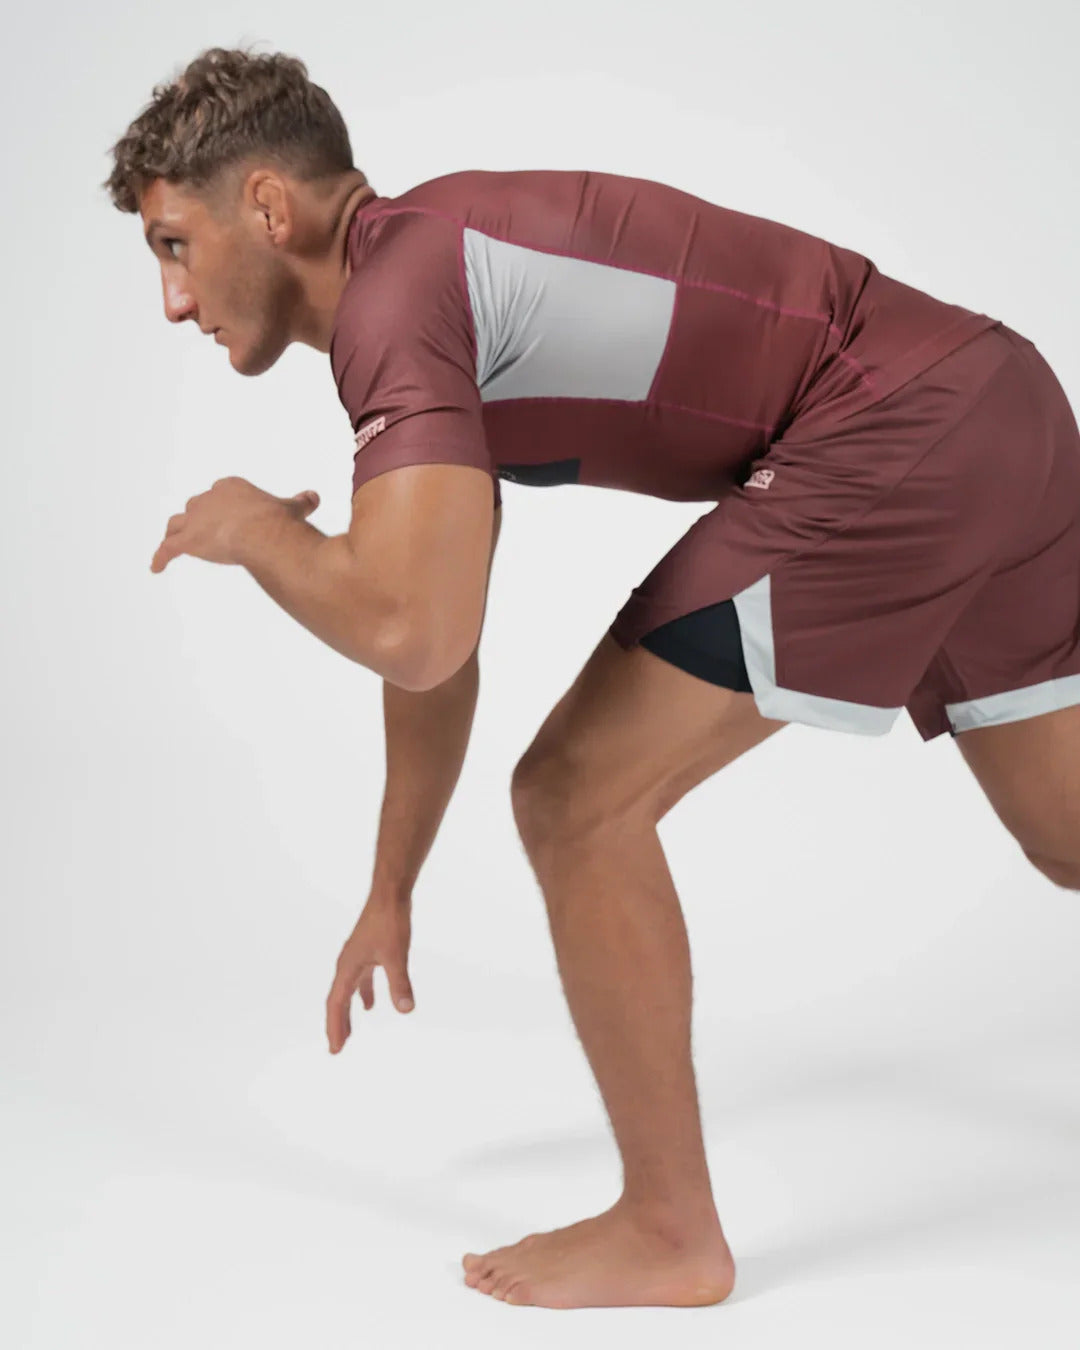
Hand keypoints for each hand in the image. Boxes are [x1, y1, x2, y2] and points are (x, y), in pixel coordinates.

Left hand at [150, 476, 319, 572]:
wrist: (262, 532)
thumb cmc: (278, 520)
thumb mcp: (292, 509)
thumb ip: (299, 502)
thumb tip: (313, 496)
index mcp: (230, 487)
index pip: (221, 493)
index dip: (224, 506)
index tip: (231, 516)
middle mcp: (208, 499)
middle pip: (197, 507)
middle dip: (199, 518)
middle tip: (204, 531)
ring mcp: (196, 520)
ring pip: (177, 524)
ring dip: (175, 532)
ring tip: (172, 540)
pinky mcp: (188, 541)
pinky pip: (168, 550)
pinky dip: (160, 558)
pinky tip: (155, 568)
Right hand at [326, 893, 415, 1053]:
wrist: (390, 894)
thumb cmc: (389, 922)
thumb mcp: (396, 956)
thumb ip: (400, 984)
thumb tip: (405, 1010)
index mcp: (347, 967)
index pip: (336, 1004)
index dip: (335, 1027)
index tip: (336, 1049)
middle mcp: (347, 963)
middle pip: (337, 999)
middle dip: (338, 1024)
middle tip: (337, 1048)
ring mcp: (356, 956)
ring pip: (348, 990)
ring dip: (348, 1011)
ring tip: (349, 1032)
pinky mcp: (368, 951)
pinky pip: (361, 979)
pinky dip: (363, 993)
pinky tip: (370, 1004)